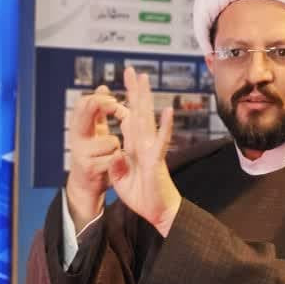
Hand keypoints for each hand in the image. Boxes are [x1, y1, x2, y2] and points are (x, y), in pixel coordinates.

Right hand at [65, 85, 121, 232]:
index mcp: (78, 127)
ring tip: (111, 155)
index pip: (83, 103)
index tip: (113, 100)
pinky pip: (113, 157)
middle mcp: (76, 137)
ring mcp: (81, 152)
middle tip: (115, 104)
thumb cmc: (92, 155)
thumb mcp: (94, 131)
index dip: (98, 98)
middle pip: (85, 110)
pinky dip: (118, 162)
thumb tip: (102, 87)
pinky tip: (111, 167)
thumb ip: (98, 111)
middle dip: (100, 103)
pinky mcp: (89, 168)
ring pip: (111, 140)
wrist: (84, 186)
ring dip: (117, 147)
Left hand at [109, 67, 181, 235]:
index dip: (123, 103)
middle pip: (137, 112)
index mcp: (133, 147)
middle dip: (134, 91)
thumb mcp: (121, 182)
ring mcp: (151, 150)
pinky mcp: (158, 160)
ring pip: (148, 119)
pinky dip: (165, 127)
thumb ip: (117, 167)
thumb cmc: (143, 197)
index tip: (121, 86)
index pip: (127, 120)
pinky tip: (167, 111)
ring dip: (146, 99)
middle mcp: (143, 144)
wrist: (159, 213)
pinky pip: (161, 141)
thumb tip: (116, 154)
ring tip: (144, 79)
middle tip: (131, 70)